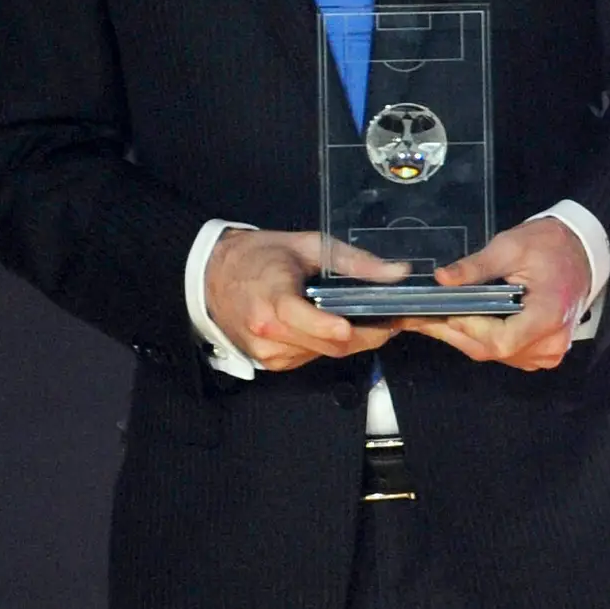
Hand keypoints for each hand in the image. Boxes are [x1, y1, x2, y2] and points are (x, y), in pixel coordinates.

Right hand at [205, 228, 399, 371]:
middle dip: (367, 335)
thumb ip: (354, 261)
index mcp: (272, 301)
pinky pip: (312, 356)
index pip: (306, 321)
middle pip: (331, 344)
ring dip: (349, 340)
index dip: (334, 326)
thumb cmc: (259, 257)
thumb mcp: (308, 246)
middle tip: (391, 320)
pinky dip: (327, 343)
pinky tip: (328, 325)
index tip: (362, 324)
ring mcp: (269, 352)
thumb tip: (396, 273)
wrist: (213, 277)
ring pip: (326, 353)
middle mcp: (268, 333)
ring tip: (359, 317)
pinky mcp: (272, 362)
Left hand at [400, 217, 594, 372]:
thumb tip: (441, 279)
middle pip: (492, 351)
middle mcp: (550, 343)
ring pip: (494, 355)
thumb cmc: (550, 247)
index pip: (501, 341)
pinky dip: (480, 340)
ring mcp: (548, 352)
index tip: (439, 312)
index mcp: (548, 316)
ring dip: (462, 337)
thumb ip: (476, 266)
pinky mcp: (543, 353)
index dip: (467, 329)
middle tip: (418, 317)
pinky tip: (461, 323)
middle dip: (453, 333)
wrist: (582, 253)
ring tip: (433, 318)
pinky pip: (505, 354)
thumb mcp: (511, 247)